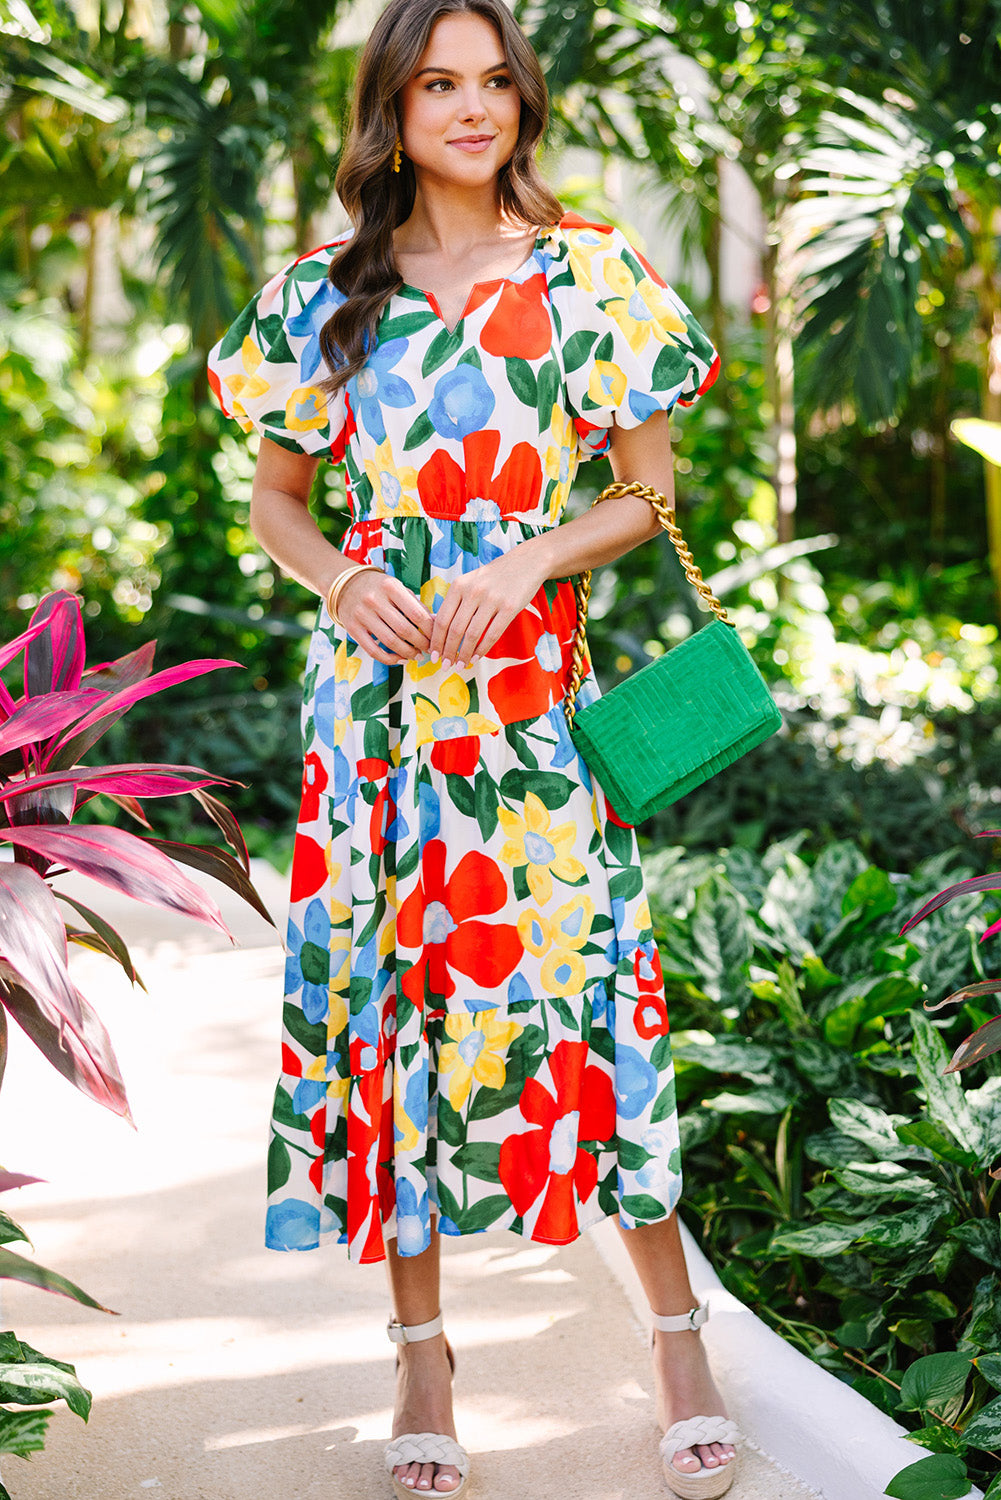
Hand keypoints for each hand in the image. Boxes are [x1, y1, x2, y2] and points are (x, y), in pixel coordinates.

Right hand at [336, 569, 433, 664]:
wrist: (346, 585)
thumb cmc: (379, 588)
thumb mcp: (398, 589)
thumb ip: (416, 605)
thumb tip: (437, 622)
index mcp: (390, 587)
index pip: (416, 613)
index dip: (430, 630)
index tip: (437, 638)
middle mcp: (374, 599)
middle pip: (404, 629)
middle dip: (421, 644)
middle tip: (428, 650)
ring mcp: (362, 615)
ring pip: (390, 642)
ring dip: (407, 653)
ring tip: (416, 656)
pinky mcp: (353, 628)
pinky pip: (373, 650)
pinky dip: (389, 659)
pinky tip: (399, 659)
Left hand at [429, 546, 549, 665]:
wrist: (527, 562)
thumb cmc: (494, 576)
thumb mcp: (470, 582)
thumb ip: (455, 601)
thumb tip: (437, 626)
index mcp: (459, 585)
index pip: (442, 619)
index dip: (436, 640)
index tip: (434, 654)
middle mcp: (473, 591)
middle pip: (455, 629)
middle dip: (448, 651)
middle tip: (445, 666)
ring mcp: (492, 599)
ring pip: (472, 635)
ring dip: (464, 654)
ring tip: (460, 666)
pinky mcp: (510, 607)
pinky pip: (492, 634)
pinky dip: (482, 650)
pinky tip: (476, 658)